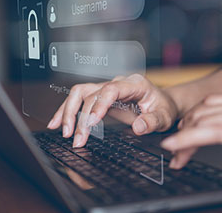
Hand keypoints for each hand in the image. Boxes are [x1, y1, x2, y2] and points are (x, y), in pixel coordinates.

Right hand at [47, 74, 178, 147]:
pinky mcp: (100, 97)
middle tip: (77, 138)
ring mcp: (107, 88)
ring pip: (80, 93)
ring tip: (64, 131)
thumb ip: (153, 121)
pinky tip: (57, 123)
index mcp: (134, 84)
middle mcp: (117, 83)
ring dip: (68, 111)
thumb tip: (138, 127)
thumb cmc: (163, 107)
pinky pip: (79, 99)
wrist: (163, 103)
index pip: (111, 89)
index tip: (92, 122)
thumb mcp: (164, 116)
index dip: (99, 104)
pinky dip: (67, 111)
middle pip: (91, 93)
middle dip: (81, 116)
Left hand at [161, 93, 221, 188]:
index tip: (187, 130)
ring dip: (182, 135)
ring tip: (171, 149)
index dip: (197, 116)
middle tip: (176, 143)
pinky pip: (210, 133)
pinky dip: (187, 140)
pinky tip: (174, 147)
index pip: (217, 103)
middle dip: (186, 126)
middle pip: (206, 109)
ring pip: (204, 119)